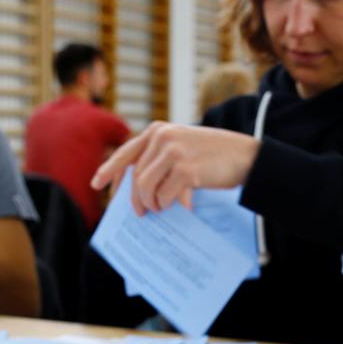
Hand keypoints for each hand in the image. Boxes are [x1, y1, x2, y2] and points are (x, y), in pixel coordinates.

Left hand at [91, 122, 260, 214]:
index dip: (110, 170)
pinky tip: (178, 205)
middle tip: (141, 213)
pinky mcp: (186, 169)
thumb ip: (160, 159)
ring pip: (145, 187)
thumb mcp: (183, 147)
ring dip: (151, 203)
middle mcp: (163, 137)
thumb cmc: (214, 156)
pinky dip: (167, 204)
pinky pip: (164, 195)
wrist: (246, 157)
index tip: (97, 184)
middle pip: (135, 176)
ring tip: (160, 208)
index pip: (126, 152)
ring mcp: (174, 152)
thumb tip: (137, 189)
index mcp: (159, 130)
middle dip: (135, 199)